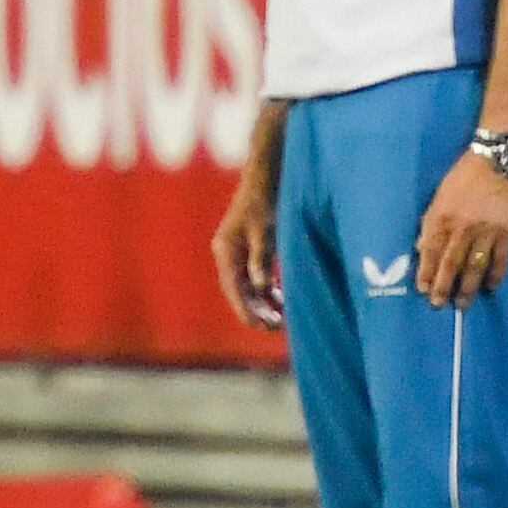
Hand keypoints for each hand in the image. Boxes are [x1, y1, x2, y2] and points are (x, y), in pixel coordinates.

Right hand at [210, 168, 280, 330]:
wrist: (264, 178)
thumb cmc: (266, 203)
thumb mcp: (266, 232)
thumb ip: (261, 260)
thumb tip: (261, 289)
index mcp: (226, 252)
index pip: (234, 290)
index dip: (247, 311)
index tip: (264, 328)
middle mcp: (227, 255)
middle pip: (238, 292)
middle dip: (256, 311)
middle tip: (278, 327)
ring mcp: (235, 252)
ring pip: (246, 286)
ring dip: (262, 302)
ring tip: (281, 317)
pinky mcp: (246, 248)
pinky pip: (253, 276)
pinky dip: (265, 288)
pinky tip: (280, 296)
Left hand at [416, 150, 507, 307]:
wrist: (499, 161)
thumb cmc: (464, 176)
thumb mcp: (439, 195)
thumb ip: (431, 221)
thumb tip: (420, 246)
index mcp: (441, 217)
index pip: (429, 250)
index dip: (425, 272)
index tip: (422, 289)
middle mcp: (462, 227)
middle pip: (450, 263)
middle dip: (443, 286)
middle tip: (439, 304)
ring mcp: (486, 231)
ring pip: (474, 265)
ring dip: (467, 286)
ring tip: (462, 303)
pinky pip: (501, 259)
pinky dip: (495, 274)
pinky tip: (490, 286)